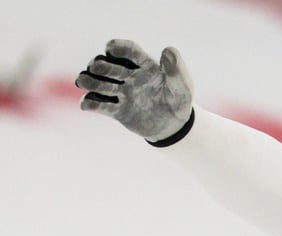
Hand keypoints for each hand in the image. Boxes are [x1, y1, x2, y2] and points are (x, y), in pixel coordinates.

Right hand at [76, 39, 193, 141]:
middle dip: (99, 65)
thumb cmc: (179, 101)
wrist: (175, 127)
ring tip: (83, 82)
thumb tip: (169, 50)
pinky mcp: (116, 110)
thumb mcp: (182, 86)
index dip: (117, 47)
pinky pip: (97, 104)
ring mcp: (120, 92)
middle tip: (99, 70)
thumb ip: (176, 70)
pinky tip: (88, 104)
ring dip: (87, 80)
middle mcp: (128, 76)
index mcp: (145, 65)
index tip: (110, 49)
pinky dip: (89, 103)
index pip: (128, 50)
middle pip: (104, 63)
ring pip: (95, 81)